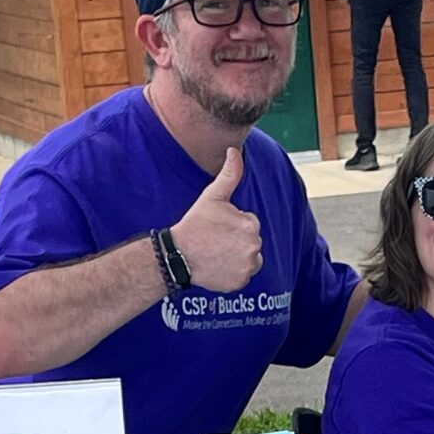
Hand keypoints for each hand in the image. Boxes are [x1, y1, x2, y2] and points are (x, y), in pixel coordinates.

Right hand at [172, 143, 261, 290]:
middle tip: (215, 240)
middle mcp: (254, 246)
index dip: (232, 223)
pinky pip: (243, 275)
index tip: (216, 227)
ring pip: (249, 258)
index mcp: (250, 223)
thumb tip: (235, 151)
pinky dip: (233, 273)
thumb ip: (230, 174)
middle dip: (236, 240)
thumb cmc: (195, 225)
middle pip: (250, 241)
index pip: (249, 222)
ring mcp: (248, 266)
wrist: (179, 255)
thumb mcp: (213, 196)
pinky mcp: (241, 282)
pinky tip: (218, 266)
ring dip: (237, 256)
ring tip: (216, 253)